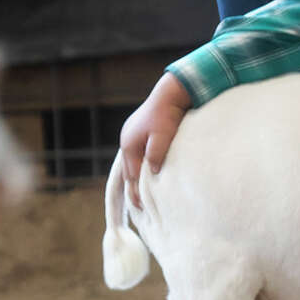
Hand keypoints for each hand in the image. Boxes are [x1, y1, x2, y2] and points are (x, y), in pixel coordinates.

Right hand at [120, 73, 191, 205]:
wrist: (172, 92)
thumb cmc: (168, 113)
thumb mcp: (162, 136)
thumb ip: (155, 154)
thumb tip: (153, 172)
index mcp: (129, 144)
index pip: (131, 175)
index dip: (136, 191)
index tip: (142, 207)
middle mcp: (127, 141)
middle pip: (128, 171)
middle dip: (132, 188)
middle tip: (139, 207)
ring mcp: (132, 136)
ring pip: (132, 163)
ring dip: (136, 178)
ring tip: (140, 194)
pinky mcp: (140, 133)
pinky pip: (137, 155)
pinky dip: (140, 167)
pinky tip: (146, 173)